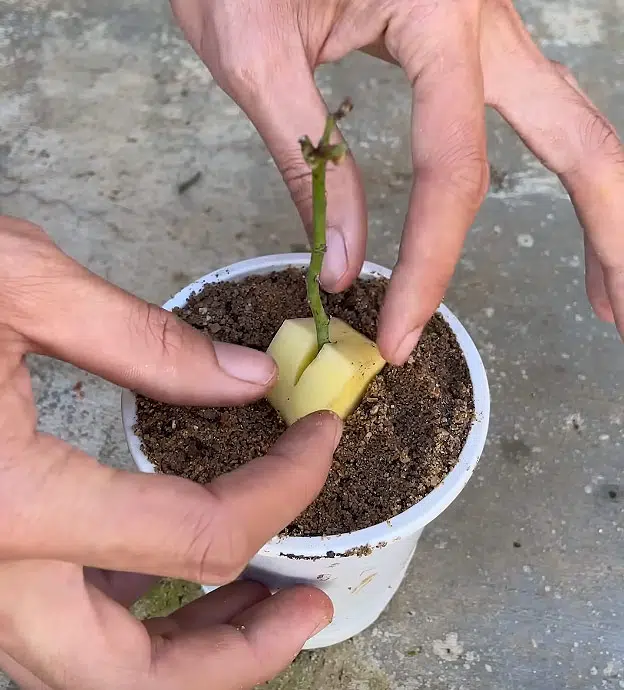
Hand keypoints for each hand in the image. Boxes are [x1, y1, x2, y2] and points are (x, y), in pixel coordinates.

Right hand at [0, 216, 340, 688]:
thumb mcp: (18, 284)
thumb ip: (144, 341)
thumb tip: (249, 377)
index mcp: (3, 501)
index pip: (196, 536)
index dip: (285, 490)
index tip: (323, 437)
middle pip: (131, 672)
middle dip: (237, 652)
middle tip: (308, 606)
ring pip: (85, 672)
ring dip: (183, 655)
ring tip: (258, 606)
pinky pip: (50, 628)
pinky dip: (123, 623)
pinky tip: (168, 581)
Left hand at [172, 0, 623, 362]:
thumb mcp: (254, 55)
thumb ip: (307, 161)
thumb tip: (344, 265)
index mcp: (435, 10)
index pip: (450, 170)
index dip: (428, 265)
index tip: (398, 337)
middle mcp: (483, 16)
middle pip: (576, 137)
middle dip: (607, 233)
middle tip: (616, 315)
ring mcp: (486, 26)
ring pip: (571, 122)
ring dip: (602, 205)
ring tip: (610, 289)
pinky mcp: (468, 39)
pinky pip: (531, 109)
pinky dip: (554, 168)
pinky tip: (561, 207)